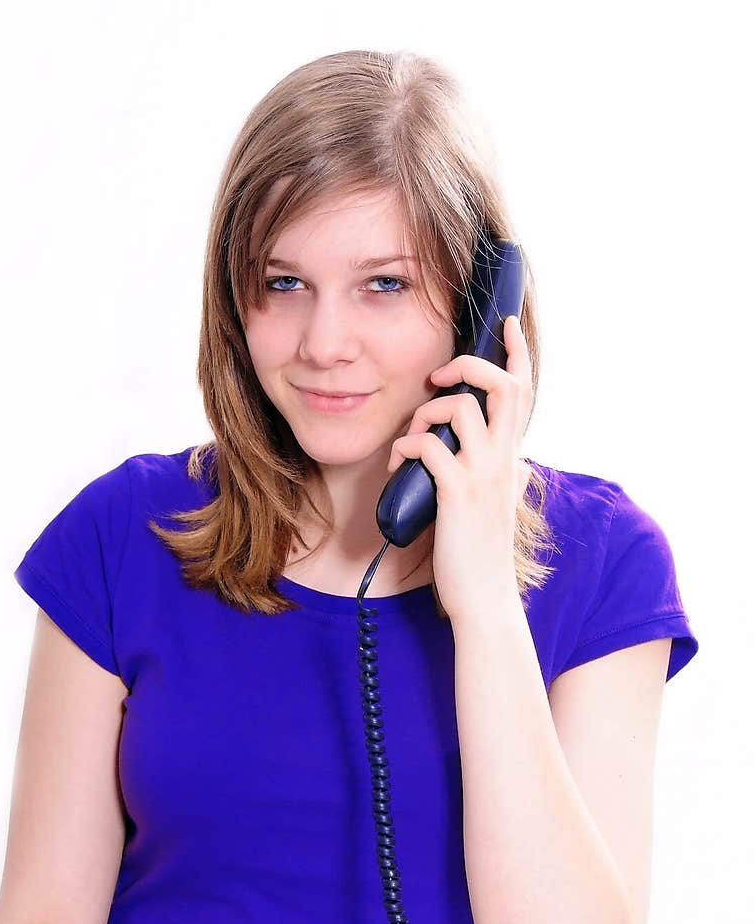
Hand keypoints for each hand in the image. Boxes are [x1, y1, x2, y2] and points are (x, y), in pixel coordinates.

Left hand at [386, 315, 533, 622]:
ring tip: (410, 438)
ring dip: (425, 413)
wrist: (483, 599)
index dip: (516, 352)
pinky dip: (407, 446)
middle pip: (503, 385)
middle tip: (439, 374)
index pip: (524, 392)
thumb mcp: (503, 506)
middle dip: (469, 366)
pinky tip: (399, 462)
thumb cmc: (483, 553)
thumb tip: (520, 464)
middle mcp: (505, 460)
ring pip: (460, 410)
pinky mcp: (457, 493)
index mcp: (512, 458)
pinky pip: (429, 446)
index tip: (504, 325)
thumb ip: (510, 478)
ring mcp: (483, 475)